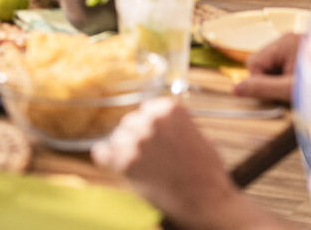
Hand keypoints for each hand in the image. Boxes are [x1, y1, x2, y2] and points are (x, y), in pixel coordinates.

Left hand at [92, 97, 254, 229]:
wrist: (207, 203)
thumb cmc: (208, 173)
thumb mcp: (199, 136)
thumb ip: (178, 125)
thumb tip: (165, 123)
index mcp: (169, 108)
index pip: (147, 109)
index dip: (149, 125)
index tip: (152, 136)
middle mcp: (150, 119)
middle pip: (131, 121)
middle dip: (137, 136)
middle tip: (146, 155)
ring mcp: (136, 139)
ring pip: (118, 137)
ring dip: (124, 148)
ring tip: (139, 165)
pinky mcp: (125, 161)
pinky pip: (102, 153)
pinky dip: (105, 157)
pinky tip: (109, 161)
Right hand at [233, 31, 300, 102]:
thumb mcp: (290, 90)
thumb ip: (262, 88)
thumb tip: (234, 89)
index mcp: (284, 43)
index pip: (253, 63)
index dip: (261, 82)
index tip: (280, 93)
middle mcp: (287, 39)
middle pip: (261, 63)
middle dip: (271, 80)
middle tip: (291, 91)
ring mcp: (294, 45)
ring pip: (272, 65)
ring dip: (280, 80)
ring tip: (300, 88)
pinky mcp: (301, 52)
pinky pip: (283, 65)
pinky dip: (288, 77)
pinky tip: (302, 84)